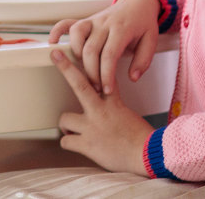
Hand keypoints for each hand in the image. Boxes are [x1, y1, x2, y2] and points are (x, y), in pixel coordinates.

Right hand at [48, 0, 161, 95]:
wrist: (136, 2)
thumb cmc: (143, 23)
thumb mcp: (152, 41)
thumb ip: (143, 61)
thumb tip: (132, 77)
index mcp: (121, 29)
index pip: (109, 54)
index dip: (106, 74)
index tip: (107, 90)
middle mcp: (104, 24)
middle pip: (90, 50)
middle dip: (91, 73)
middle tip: (97, 88)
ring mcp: (92, 20)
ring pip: (76, 36)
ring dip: (76, 57)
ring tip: (83, 71)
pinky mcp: (85, 20)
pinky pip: (66, 23)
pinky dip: (56, 32)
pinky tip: (53, 44)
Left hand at [52, 49, 154, 174]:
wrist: (149, 156)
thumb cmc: (142, 139)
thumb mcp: (129, 116)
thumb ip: (113, 108)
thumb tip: (104, 107)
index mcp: (114, 103)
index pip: (103, 77)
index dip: (93, 63)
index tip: (84, 49)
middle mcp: (100, 111)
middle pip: (80, 85)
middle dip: (66, 68)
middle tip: (55, 55)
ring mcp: (92, 127)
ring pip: (64, 118)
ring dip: (66, 124)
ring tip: (71, 129)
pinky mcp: (87, 144)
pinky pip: (66, 141)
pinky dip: (68, 142)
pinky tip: (74, 143)